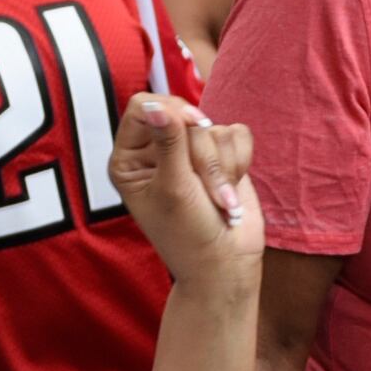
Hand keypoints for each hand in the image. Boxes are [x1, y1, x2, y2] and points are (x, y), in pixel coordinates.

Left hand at [108, 93, 260, 288]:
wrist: (227, 265)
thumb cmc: (189, 236)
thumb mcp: (173, 189)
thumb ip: (169, 142)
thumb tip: (157, 105)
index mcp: (130, 158)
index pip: (143, 107)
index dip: (170, 111)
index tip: (192, 127)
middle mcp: (159, 151)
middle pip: (185, 116)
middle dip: (202, 156)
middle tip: (203, 193)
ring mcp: (192, 153)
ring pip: (214, 128)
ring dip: (222, 168)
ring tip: (218, 201)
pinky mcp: (223, 158)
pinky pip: (237, 135)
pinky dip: (239, 163)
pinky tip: (230, 192)